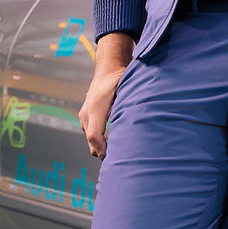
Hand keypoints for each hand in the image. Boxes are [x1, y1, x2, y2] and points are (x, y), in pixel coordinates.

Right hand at [79, 31, 134, 158]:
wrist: (108, 68)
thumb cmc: (120, 77)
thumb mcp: (127, 90)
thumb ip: (130, 105)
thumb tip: (142, 120)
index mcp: (96, 107)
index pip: (94, 136)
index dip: (103, 149)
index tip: (112, 157)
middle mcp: (87, 112)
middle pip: (91, 140)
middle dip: (103, 151)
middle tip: (119, 160)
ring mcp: (84, 114)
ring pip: (90, 138)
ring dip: (101, 146)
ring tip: (118, 152)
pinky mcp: (86, 115)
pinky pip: (90, 132)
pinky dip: (99, 139)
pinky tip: (112, 142)